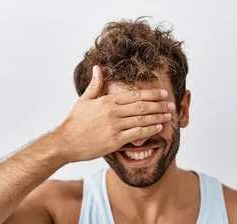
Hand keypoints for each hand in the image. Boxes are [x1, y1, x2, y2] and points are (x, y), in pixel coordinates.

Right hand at [54, 65, 173, 162]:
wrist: (66, 142)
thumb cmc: (75, 122)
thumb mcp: (84, 100)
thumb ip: (95, 85)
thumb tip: (97, 68)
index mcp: (107, 101)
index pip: (135, 95)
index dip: (152, 94)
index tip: (163, 93)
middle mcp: (112, 113)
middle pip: (142, 107)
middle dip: (159, 105)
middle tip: (171, 104)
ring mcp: (114, 127)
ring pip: (142, 120)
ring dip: (158, 117)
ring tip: (168, 115)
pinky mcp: (114, 141)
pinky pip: (137, 134)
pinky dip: (149, 130)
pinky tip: (158, 127)